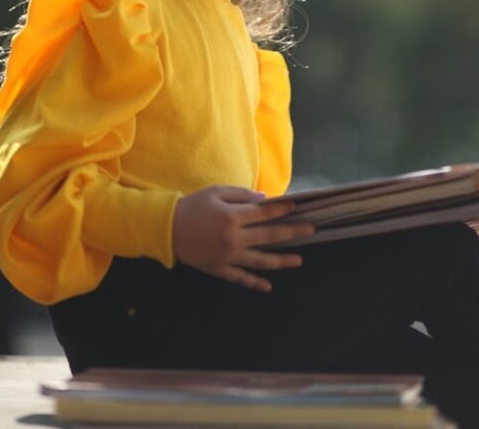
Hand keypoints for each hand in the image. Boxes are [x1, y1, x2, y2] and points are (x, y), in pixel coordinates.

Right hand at [172, 185, 314, 292]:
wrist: (166, 228)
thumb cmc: (193, 206)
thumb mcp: (217, 192)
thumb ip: (242, 195)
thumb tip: (265, 200)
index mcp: (232, 217)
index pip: (264, 213)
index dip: (282, 209)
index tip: (298, 206)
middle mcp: (233, 238)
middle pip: (269, 236)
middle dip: (292, 232)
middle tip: (311, 229)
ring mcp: (227, 256)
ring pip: (260, 261)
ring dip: (281, 261)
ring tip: (299, 260)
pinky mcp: (219, 269)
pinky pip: (240, 278)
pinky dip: (254, 283)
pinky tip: (268, 286)